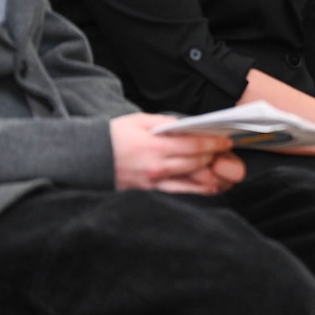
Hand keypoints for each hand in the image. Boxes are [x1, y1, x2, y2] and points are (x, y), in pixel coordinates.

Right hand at [111, 113, 243, 193]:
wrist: (87, 158)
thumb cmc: (113, 136)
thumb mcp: (139, 120)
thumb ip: (166, 123)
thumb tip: (189, 127)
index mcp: (155, 146)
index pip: (194, 145)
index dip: (214, 143)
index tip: (227, 141)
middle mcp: (157, 167)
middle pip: (196, 163)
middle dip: (214, 156)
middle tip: (225, 151)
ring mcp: (154, 184)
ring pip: (191, 182)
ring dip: (210, 176)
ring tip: (222, 170)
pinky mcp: (150, 193)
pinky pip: (179, 194)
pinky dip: (197, 191)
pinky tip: (209, 188)